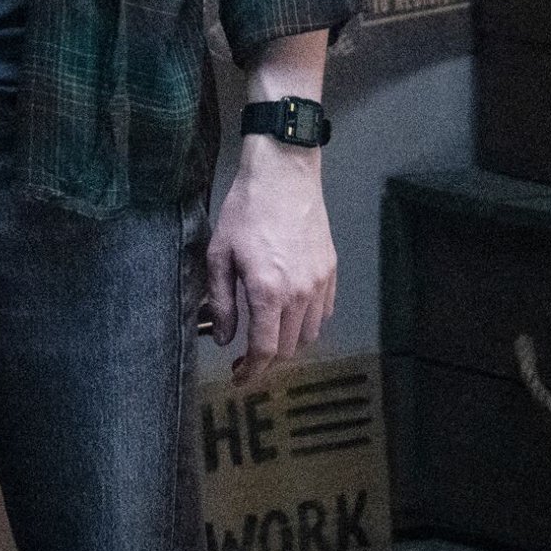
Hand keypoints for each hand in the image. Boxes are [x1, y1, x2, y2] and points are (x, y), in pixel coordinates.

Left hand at [198, 135, 334, 385]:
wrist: (284, 173)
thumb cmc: (245, 210)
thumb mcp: (219, 253)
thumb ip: (221, 301)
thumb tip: (223, 338)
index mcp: (268, 292)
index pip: (265, 350)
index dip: (251, 371)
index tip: (238, 377)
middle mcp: (300, 294)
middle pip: (288, 348)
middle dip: (267, 359)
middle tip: (246, 355)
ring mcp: (320, 283)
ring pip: (309, 334)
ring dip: (288, 342)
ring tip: (267, 332)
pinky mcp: (331, 271)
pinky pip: (324, 313)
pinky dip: (307, 323)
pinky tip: (289, 313)